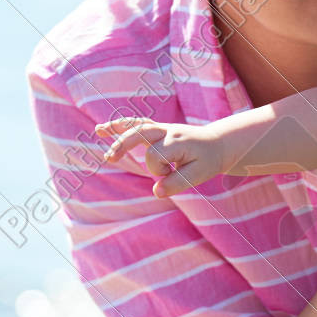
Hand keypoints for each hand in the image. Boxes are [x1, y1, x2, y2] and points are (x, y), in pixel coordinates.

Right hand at [96, 116, 228, 196]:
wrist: (218, 143)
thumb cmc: (208, 160)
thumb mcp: (199, 175)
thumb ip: (178, 183)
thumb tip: (156, 192)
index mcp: (176, 141)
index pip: (154, 157)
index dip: (159, 171)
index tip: (170, 174)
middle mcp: (167, 131)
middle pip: (138, 134)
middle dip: (123, 145)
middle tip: (111, 159)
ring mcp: (161, 128)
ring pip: (136, 125)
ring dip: (117, 130)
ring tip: (99, 131)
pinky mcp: (158, 130)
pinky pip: (137, 124)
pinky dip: (121, 125)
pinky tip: (103, 129)